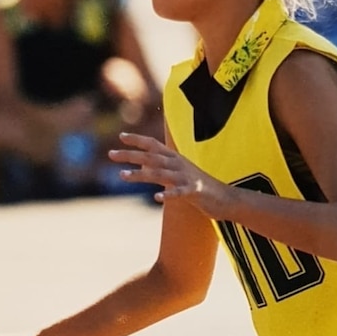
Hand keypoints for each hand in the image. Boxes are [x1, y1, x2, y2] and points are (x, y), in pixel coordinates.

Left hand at [108, 132, 235, 218]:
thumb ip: (161, 167)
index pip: (154, 145)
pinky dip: (169, 194)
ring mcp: (187, 177)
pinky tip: (157, 197)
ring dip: (141, 174)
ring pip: (161, 173)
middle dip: (131, 155)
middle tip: (111, 154)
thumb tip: (141, 162)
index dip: (138, 140)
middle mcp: (179, 164)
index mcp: (175, 159)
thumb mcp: (179, 173)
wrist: (225, 198)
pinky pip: (180, 192)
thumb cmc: (199, 186)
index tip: (120, 136)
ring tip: (123, 176)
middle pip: (152, 157)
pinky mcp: (195, 191)